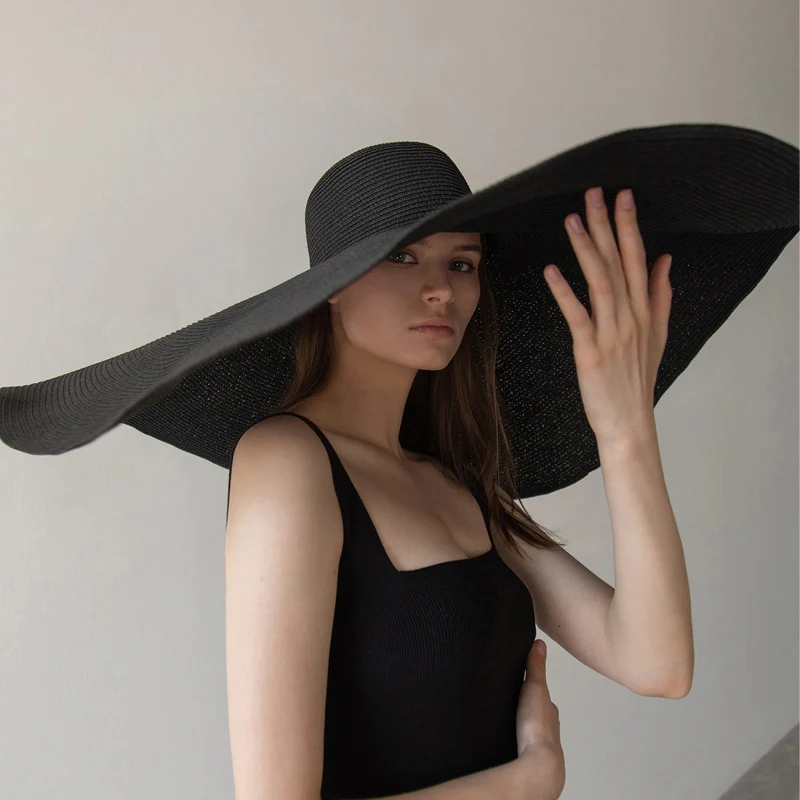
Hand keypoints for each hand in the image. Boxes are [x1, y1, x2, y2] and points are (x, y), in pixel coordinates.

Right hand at [516, 640, 564, 796]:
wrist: (538, 763)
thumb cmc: (538, 726)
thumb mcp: (535, 687)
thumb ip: (536, 667)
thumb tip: (540, 643)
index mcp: (550, 710)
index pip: (543, 696)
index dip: (533, 689)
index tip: (523, 683)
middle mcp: (549, 727)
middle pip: (537, 714)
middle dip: (526, 709)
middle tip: (511, 702)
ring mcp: (540, 744)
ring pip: (530, 731)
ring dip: (522, 726)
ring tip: (507, 721)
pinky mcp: (529, 757)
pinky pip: (522, 744)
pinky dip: (517, 740)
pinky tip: (507, 739)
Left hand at [544, 187, 672, 445]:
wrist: (629, 422)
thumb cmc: (637, 379)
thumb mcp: (657, 334)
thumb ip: (661, 295)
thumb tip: (666, 259)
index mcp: (645, 310)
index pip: (638, 258)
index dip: (629, 226)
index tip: (622, 195)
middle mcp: (631, 316)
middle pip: (619, 263)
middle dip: (606, 225)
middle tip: (594, 193)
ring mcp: (612, 333)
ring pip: (600, 282)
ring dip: (586, 249)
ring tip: (572, 220)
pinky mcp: (591, 351)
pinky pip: (578, 316)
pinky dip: (565, 293)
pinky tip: (552, 271)